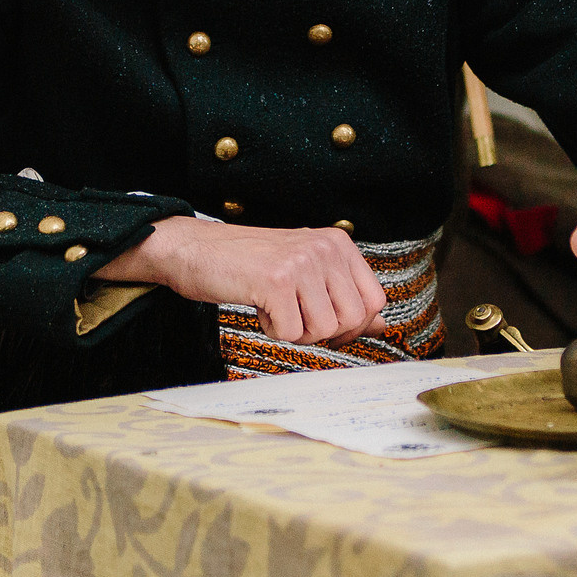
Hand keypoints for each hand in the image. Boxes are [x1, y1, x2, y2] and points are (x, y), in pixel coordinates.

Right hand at [98, 218, 385, 345]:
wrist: (195, 248)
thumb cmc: (249, 264)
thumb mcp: (305, 272)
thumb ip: (343, 295)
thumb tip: (381, 325)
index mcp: (337, 243)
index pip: (374, 301)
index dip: (353, 325)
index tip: (324, 323)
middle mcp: (324, 247)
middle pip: (352, 320)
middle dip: (323, 331)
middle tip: (293, 315)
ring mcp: (300, 262)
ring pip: (323, 330)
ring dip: (295, 331)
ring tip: (274, 306)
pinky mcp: (275, 281)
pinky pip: (290, 333)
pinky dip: (271, 330)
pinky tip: (258, 305)